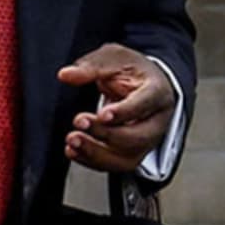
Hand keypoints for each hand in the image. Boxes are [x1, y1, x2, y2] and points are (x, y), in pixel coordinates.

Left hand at [56, 43, 174, 173]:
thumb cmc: (132, 71)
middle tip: (80, 122)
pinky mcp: (133, 153)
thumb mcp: (114, 58)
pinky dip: (92, 161)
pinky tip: (74, 151)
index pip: (146, 104)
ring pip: (127, 158)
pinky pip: (115, 165)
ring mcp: (147, 141)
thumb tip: (66, 75)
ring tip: (72, 141)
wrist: (143, 85)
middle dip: (107, 134)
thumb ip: (91, 66)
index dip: (125, 112)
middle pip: (138, 137)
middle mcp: (157, 121)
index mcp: (157, 92)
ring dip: (96, 153)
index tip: (102, 114)